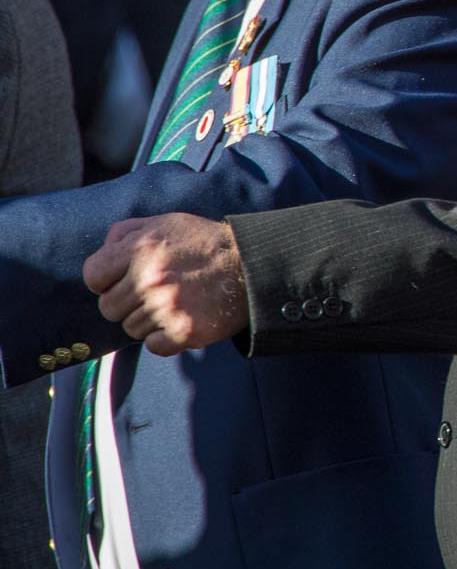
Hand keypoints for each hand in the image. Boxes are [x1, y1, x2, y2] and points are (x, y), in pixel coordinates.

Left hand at [82, 214, 248, 355]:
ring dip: (148, 320)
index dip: (106, 280)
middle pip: (109, 308)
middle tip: (155, 292)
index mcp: (141, 248)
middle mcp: (150, 278)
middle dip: (128, 302)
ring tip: (174, 303)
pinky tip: (182, 319)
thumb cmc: (203, 242)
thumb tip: (103, 252)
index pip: (93, 276)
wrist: (252, 264)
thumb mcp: (165, 222)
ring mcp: (166, 307)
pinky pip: (153, 346)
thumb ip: (126, 232)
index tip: (123, 280)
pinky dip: (165, 338)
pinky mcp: (184, 331)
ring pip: (131, 329)